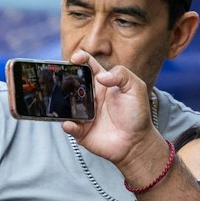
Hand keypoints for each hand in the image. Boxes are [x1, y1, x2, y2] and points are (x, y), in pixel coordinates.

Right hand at [60, 51, 169, 184]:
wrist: (136, 141)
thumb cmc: (136, 113)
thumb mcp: (136, 88)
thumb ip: (122, 75)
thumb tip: (100, 77)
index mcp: (102, 83)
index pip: (88, 67)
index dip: (80, 59)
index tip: (75, 59)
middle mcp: (90, 96)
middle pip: (72, 83)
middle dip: (65, 79)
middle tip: (64, 79)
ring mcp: (84, 113)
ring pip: (67, 104)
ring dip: (63, 101)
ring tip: (65, 100)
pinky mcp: (81, 130)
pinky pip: (69, 126)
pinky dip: (67, 124)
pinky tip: (71, 123)